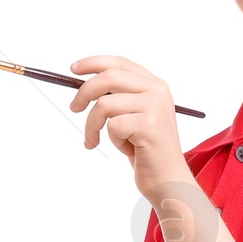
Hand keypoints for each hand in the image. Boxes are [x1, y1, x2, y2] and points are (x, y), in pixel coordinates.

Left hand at [69, 55, 188, 204]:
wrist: (169, 180)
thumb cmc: (147, 151)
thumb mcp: (134, 116)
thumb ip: (118, 96)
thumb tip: (84, 85)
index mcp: (155, 85)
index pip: (119, 62)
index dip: (93, 63)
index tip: (74, 69)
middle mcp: (157, 91)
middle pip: (108, 77)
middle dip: (84, 93)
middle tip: (74, 109)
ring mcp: (154, 107)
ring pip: (104, 104)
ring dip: (94, 125)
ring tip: (98, 140)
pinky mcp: (149, 125)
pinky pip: (112, 126)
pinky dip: (112, 141)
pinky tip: (127, 150)